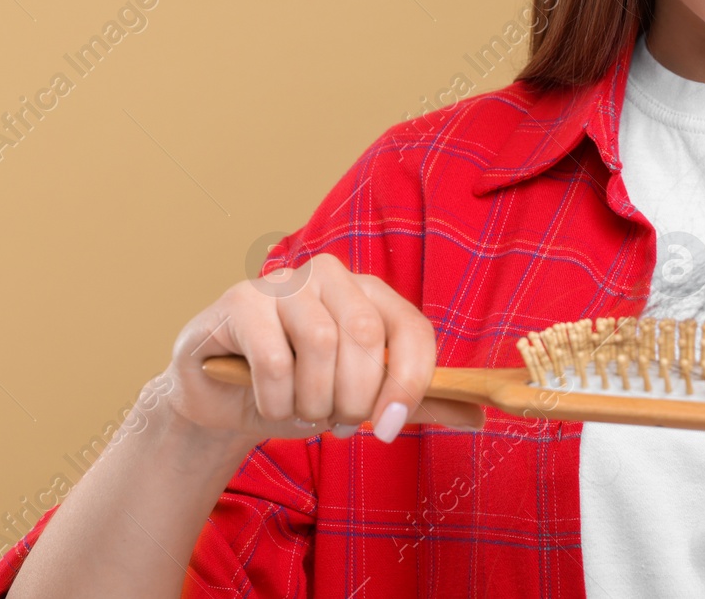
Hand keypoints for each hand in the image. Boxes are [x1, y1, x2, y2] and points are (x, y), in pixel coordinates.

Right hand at [161, 252, 484, 449]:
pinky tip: (266, 403)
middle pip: (366, 337)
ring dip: (312, 402)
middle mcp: (331, 275)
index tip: (389, 429)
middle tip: (334, 421)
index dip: (409, 384)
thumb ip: (414, 402)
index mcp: (370, 293)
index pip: (412, 329)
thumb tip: (480, 415)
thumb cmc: (298, 391)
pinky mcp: (241, 300)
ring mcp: (284, 281)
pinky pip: (274, 359)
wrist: (223, 400)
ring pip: (320, 346)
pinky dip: (275, 399)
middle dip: (353, 398)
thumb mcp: (361, 400)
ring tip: (300, 411)